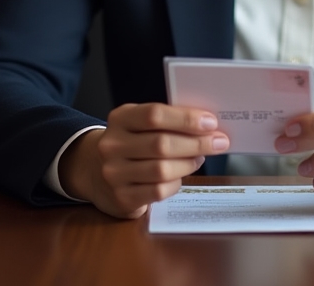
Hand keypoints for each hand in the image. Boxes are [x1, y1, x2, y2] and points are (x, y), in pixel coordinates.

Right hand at [58, 103, 229, 218]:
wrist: (94, 170)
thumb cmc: (131, 141)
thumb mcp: (139, 123)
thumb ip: (167, 120)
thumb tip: (207, 125)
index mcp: (120, 118)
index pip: (154, 115)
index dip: (186, 118)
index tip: (211, 122)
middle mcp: (112, 146)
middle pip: (161, 144)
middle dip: (197, 143)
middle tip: (219, 142)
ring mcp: (114, 174)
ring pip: (162, 170)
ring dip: (189, 163)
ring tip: (199, 157)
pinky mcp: (121, 198)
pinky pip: (158, 191)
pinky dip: (176, 182)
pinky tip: (180, 175)